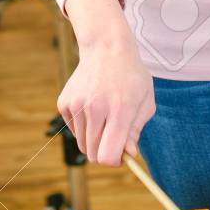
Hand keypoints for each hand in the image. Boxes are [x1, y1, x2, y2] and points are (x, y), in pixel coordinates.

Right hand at [57, 33, 154, 165]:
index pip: (107, 155)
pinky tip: (93, 108)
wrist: (106, 48)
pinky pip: (74, 130)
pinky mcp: (64, 103)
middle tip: (115, 140)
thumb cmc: (131, 76)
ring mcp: (77, 104)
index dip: (114, 162)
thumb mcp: (145, 101)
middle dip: (105, 153)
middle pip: (94, 154)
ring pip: (83, 144)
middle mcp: (95, 108)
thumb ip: (136, 131)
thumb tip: (128, 154)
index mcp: (120, 109)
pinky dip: (84, 127)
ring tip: (106, 118)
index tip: (121, 156)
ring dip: (95, 139)